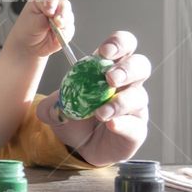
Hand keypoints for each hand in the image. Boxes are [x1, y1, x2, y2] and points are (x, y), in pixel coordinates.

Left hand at [3, 0, 74, 59]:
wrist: (28, 46)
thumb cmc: (26, 30)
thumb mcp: (32, 22)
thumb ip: (45, 18)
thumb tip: (57, 18)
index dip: (52, 0)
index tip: (48, 11)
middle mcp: (53, 6)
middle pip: (64, 3)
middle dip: (61, 13)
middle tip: (56, 22)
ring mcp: (61, 16)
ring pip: (69, 16)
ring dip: (62, 25)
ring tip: (52, 32)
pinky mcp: (66, 28)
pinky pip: (70, 30)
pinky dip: (64, 34)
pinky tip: (55, 38)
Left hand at [37, 30, 150, 165]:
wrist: (83, 147)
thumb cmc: (76, 119)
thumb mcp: (56, 109)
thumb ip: (50, 104)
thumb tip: (50, 105)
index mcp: (108, 69)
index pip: (123, 46)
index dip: (118, 44)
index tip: (104, 51)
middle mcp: (127, 84)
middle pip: (140, 65)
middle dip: (126, 68)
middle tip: (109, 78)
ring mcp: (135, 107)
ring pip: (138, 96)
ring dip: (120, 102)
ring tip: (100, 113)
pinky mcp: (137, 130)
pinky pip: (135, 125)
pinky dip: (123, 124)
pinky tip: (111, 124)